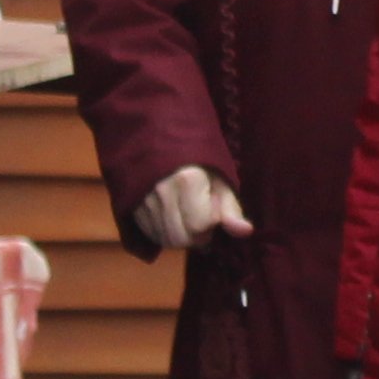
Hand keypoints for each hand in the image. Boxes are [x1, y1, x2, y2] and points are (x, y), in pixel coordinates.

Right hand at [128, 165, 249, 256]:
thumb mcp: (220, 177)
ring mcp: (144, 199)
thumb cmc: (198, 159)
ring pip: (164, 240)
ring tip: (187, 217)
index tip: (213, 208)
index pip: (200, 225)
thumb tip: (246, 231)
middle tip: (202, 219)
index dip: (212, 223)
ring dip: (180, 237)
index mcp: (187, 180)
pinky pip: (150, 234)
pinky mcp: (132, 206)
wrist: (161, 139)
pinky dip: (164, 234)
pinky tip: (172, 219)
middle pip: (180, 238)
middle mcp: (162, 191)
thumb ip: (231, 207)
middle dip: (196, 236)